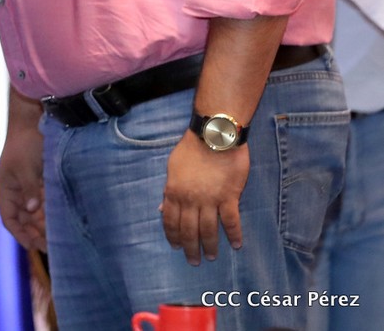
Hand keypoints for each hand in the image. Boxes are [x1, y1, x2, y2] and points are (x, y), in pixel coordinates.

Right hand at [0, 92, 46, 250]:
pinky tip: (62, 220)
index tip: (33, 246)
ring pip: (36, 213)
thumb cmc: (23, 143)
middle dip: (36, 233)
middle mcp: (17, 192)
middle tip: (51, 246)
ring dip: (45, 224)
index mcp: (6, 190)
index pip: (9, 219)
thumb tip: (32, 210)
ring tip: (59, 237)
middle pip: (24, 220)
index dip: (20, 234)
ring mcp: (29, 187)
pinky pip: (46, 202)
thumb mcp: (24, 167)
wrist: (33, 121)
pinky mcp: (41, 181)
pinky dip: (52, 212)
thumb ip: (29, 189)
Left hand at [160, 131, 248, 265]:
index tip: (176, 247)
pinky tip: (236, 245)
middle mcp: (190, 200)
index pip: (171, 221)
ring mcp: (209, 200)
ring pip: (208, 230)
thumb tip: (162, 209)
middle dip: (191, 249)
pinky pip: (230, 221)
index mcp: (174, 192)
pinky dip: (234, 235)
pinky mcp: (228, 197)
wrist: (214, 136)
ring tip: (212, 256)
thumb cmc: (191, 149)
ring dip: (210, 246)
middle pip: (189, 230)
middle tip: (194, 261)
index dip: (173, 236)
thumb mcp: (173, 167)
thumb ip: (169, 190)